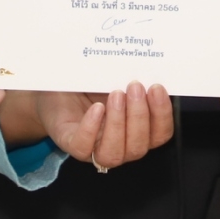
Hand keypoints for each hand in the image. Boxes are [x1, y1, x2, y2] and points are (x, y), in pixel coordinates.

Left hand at [34, 82, 173, 168]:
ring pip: (114, 153)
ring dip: (118, 124)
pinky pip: (83, 147)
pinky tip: (97, 108)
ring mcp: (95, 148)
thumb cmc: (91, 83)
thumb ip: (132, 78)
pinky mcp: (71, 144)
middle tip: (135, 86)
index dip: (162, 114)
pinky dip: (92, 128)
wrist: (56, 88)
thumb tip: (149, 65)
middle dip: (140, 116)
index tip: (157, 87)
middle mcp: (120, 145)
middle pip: (139, 146)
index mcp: (137, 131)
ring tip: (116, 95)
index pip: (160, 134)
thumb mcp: (115, 78)